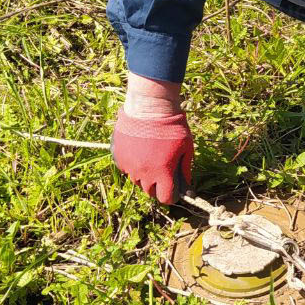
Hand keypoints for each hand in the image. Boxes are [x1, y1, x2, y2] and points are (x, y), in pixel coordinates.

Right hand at [111, 74, 192, 203]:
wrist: (150, 106)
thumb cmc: (173, 126)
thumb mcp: (186, 147)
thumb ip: (185, 169)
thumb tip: (186, 186)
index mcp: (163, 173)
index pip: (166, 198)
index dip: (171, 195)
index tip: (174, 189)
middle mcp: (144, 173)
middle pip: (150, 191)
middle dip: (158, 185)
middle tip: (163, 171)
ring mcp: (129, 166)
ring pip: (137, 180)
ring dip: (145, 175)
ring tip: (151, 158)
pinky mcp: (118, 156)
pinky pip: (126, 168)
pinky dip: (132, 164)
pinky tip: (139, 151)